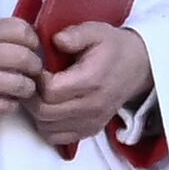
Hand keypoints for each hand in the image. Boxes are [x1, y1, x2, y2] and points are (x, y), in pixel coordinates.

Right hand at [0, 16, 43, 119]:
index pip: (21, 30)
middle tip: (32, 72)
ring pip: (20, 84)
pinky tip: (5, 101)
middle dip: (35, 67)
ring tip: (21, 89)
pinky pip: (5, 106)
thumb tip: (29, 42)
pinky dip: (11, 105)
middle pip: (25, 57)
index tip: (31, 49)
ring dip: (27, 89)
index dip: (33, 41)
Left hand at [29, 19, 152, 149]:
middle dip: (31, 97)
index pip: (50, 91)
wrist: (138, 67)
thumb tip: (56, 40)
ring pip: (47, 128)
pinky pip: (57, 138)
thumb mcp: (96, 31)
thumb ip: (75, 35)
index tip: (37, 69)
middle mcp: (92, 105)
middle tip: (31, 83)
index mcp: (91, 80)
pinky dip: (46, 126)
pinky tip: (49, 108)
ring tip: (39, 94)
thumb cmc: (112, 48)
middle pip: (45, 112)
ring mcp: (91, 121)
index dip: (36, 81)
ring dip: (36, 113)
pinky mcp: (90, 130)